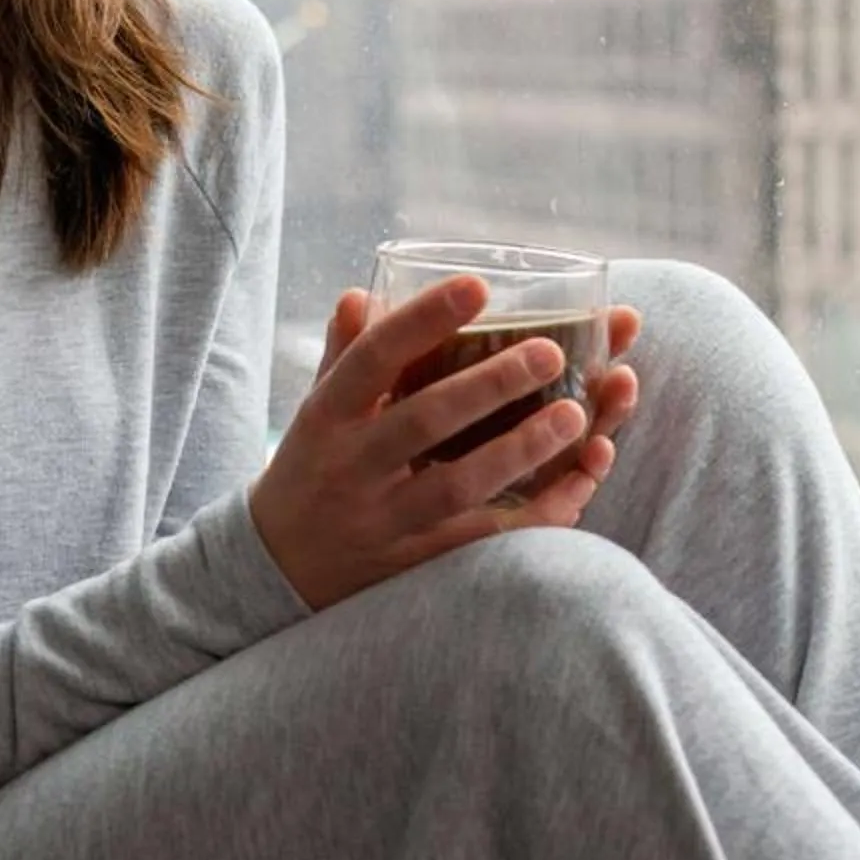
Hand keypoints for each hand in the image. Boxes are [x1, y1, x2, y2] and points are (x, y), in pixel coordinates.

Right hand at [249, 279, 642, 613]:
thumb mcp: (315, 412)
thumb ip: (343, 355)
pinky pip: (483, 542)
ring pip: (457, 485)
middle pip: (424, 421)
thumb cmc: (312, 472)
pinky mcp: (417, 565)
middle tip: (552, 352)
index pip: (372, 358)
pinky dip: (534, 516)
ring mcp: (385, 521)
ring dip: (520, 450)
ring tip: (576, 415)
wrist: (280, 573)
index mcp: (328, 416)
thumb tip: (360, 294)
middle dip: (490, 385)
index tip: (477, 286)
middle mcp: (353, 467)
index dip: (423, 320)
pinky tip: (579, 484)